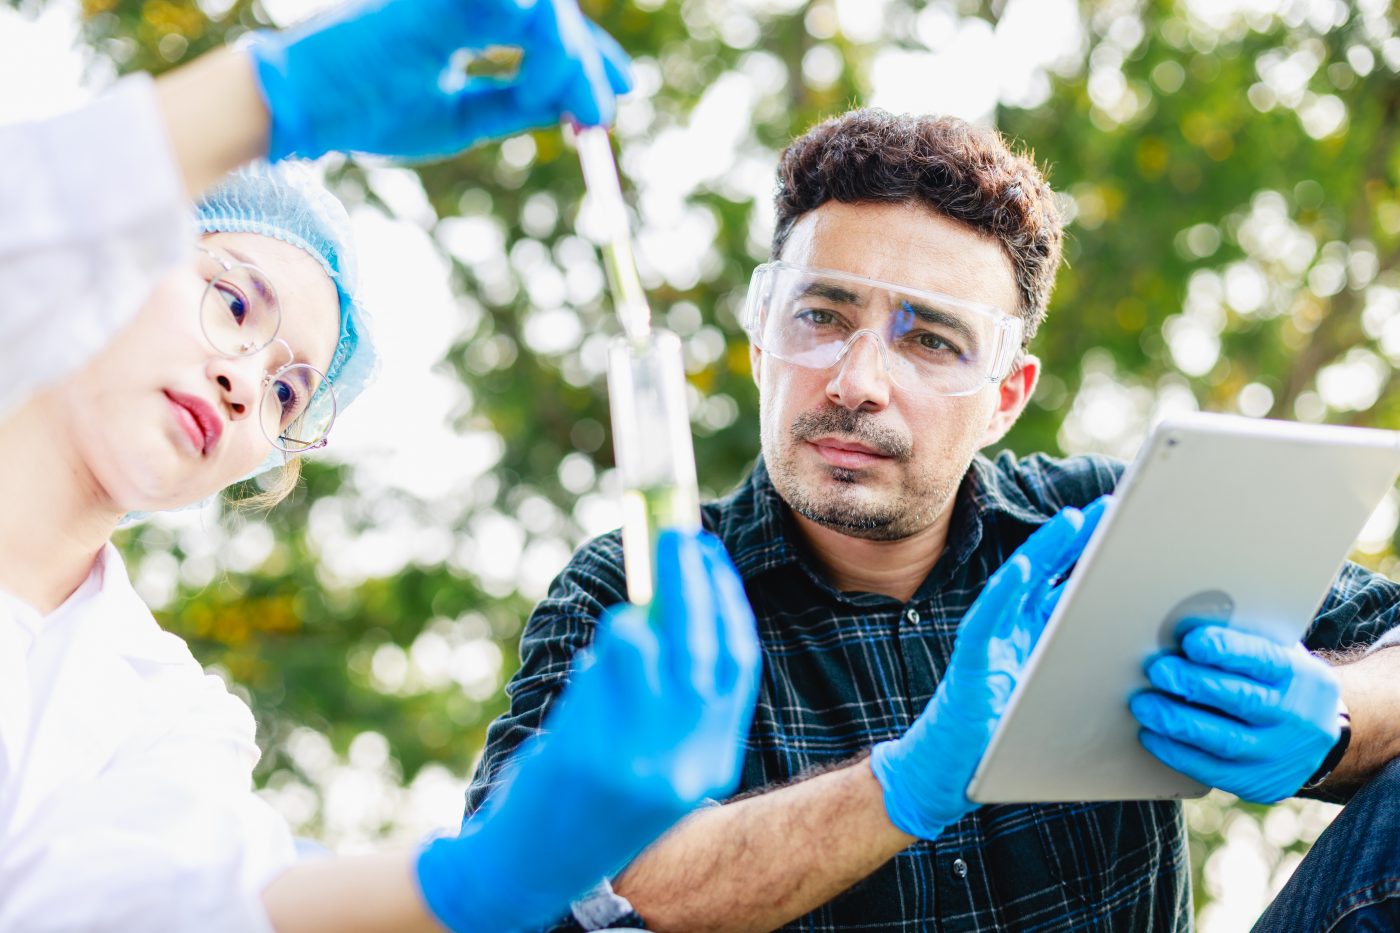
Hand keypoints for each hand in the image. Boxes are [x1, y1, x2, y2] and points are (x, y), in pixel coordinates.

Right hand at [247, 0, 631, 161]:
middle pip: (551, 16)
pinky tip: (553, 68)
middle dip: (586, 67)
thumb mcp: (458, 117)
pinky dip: (541, 38)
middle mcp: (465, 1)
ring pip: (540, 11)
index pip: (542, 29)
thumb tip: (572, 108)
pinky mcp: (440, 1)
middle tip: (604, 117)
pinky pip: (510, 11)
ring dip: (569, 58)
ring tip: (584, 111)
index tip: (623, 90)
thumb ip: (513, 103)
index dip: (587, 57)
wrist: (305, 104)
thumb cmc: (369, 110)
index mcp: (467, 21)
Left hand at [415, 529, 760, 932]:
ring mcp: (638, 761)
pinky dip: (600, 649)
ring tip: (625, 622)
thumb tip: (669, 601)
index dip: (727, 602)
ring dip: (633, 617)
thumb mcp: (659, 755)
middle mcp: (685, 763)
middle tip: (676, 535)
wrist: (534, 868)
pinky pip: (601, 668)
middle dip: (690, 579)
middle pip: (699, 645)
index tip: (711, 557)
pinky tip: (597, 658)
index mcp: (713, 760)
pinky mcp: (588, 756)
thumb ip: (675, 692)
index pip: (737, 664)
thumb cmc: (595, 798)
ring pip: (646, 646)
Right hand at [870, 498, 1107, 839]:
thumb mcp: (1058, 701)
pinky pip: (986, 621)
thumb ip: (1083, 672)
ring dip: (1044, 552)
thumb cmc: (1005, 741)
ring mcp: (989, 641)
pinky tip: (1020, 569)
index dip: (1094, 556)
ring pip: (1018, 586)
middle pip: (1048, 575)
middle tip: (1110, 507)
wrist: (951, 772)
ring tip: (1071, 522)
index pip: (1068, 586)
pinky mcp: (969, 661)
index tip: (1125, 528)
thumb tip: (1141, 655)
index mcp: (1037, 637)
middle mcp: (1013, 631)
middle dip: (1079, 539)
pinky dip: (1002, 594)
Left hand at [1130, 625, 1342, 803]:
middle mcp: (1296, 717)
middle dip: (1195, 684)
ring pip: (1226, 740)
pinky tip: (1153, 736)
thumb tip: (1183, 629)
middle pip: (1243, 700)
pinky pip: (1214, 771)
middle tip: (1159, 671)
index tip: (1192, 642)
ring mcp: (1280, 754)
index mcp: (1301, 676)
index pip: (1264, 660)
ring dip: (1179, 722)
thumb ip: (1242, 645)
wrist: (1318, 736)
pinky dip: (1178, 753)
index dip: (1227, 651)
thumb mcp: (1278, 655)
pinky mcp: (1260, 782)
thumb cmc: (1279, 683)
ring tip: (1145, 705)